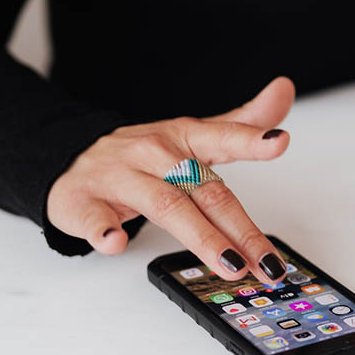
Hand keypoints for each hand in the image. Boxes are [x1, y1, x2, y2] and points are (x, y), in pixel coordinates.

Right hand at [47, 77, 295, 283]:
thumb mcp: (193, 135)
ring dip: (200, 237)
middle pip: (204, 191)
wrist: (70, 158)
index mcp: (183, 138)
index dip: (251, 140)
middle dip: (239, 229)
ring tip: (229, 264)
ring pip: (165, 205)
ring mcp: (118, 178)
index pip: (222, 137)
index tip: (279, 142)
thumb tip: (284, 90)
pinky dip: (104, 231)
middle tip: (268, 262)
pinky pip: (94, 218)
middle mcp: (154, 155)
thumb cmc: (142, 156)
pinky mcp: (83, 203)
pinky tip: (115, 242)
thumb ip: (241, 123)